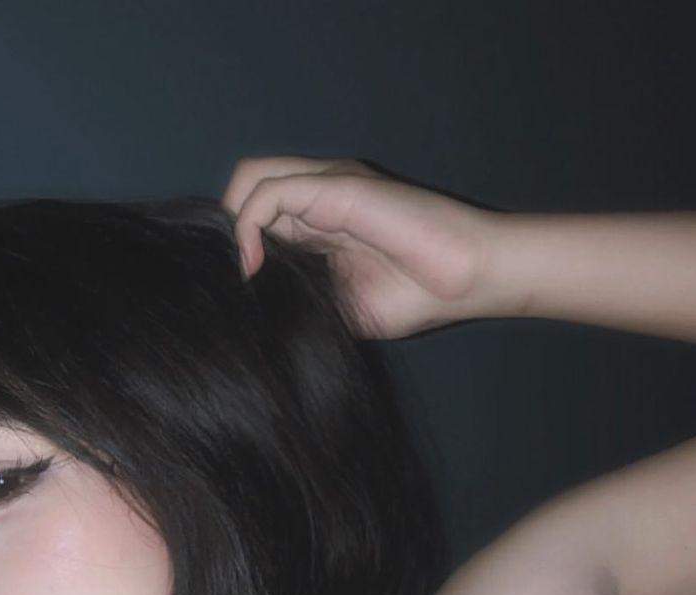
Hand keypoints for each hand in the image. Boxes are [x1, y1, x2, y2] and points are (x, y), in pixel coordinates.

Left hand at [221, 155, 504, 339]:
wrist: (468, 279)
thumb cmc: (417, 296)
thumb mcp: (339, 306)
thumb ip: (297, 297)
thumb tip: (252, 314)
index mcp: (320, 221)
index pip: (256, 214)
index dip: (235, 248)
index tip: (238, 292)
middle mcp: (319, 195)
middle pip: (246, 190)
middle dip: (227, 235)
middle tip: (234, 280)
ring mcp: (328, 185)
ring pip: (250, 180)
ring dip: (232, 228)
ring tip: (244, 272)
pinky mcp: (336, 186)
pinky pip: (269, 191)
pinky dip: (247, 227)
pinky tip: (255, 265)